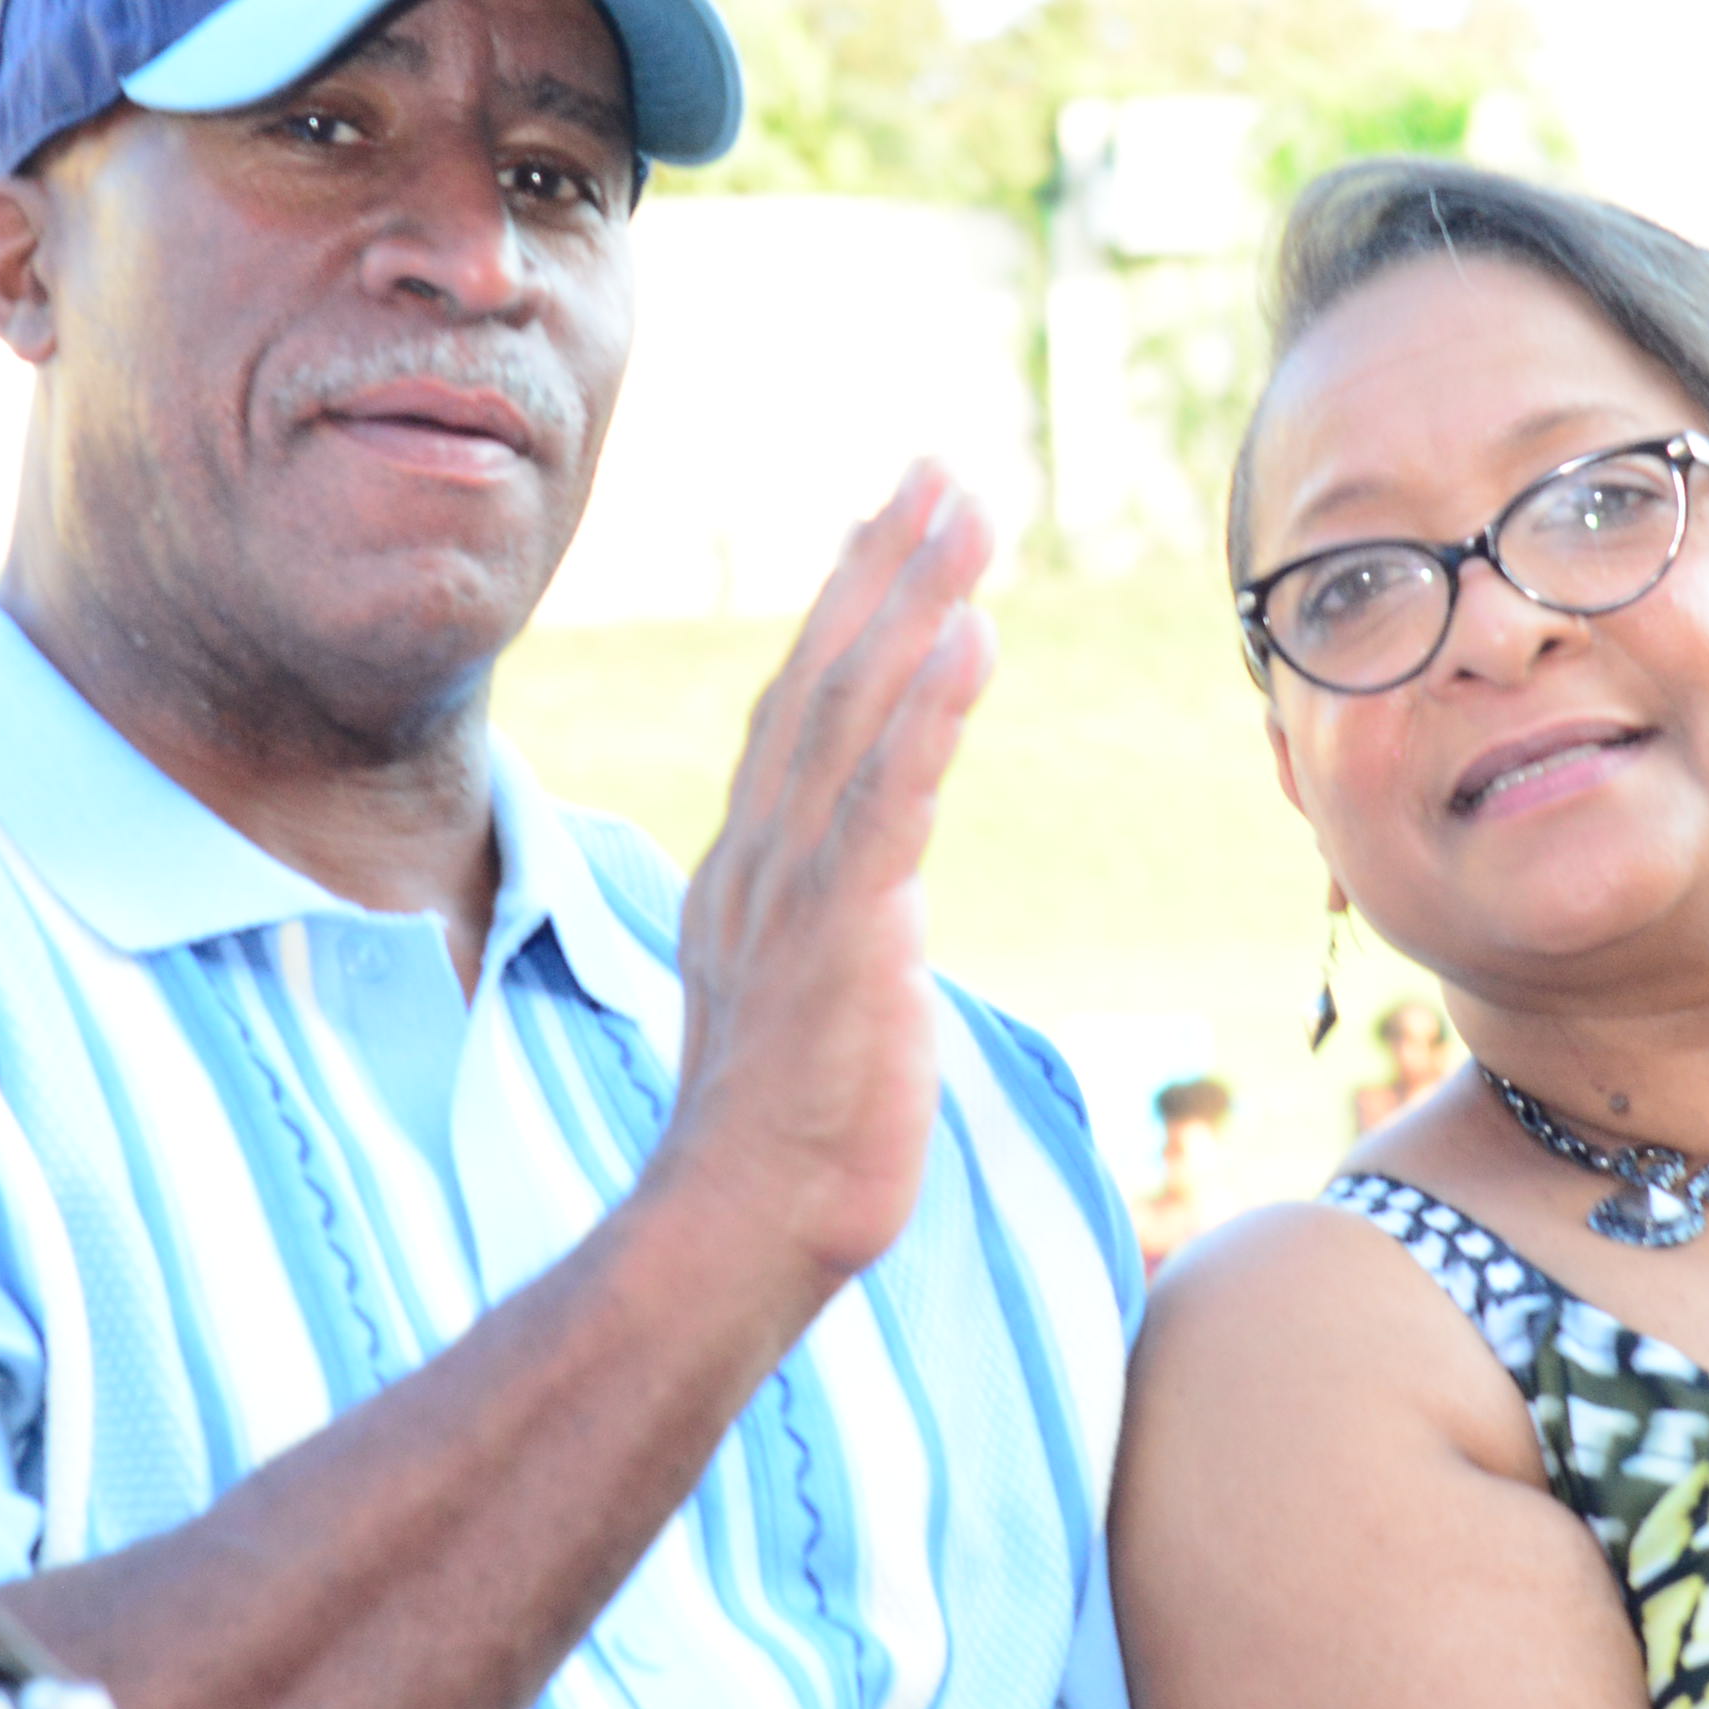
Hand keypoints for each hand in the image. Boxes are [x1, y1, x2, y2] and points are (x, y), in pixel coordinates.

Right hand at [649, 461, 998, 1292]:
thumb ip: (837, 936)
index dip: (848, 612)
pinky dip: (929, 708)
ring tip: (968, 515)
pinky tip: (972, 632)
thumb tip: (880, 910)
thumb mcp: (810, 1009)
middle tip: (943, 472)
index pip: (800, 713)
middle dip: (884, 568)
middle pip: (824, 680)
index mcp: (749, 875)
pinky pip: (889, 799)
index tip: (891, 526)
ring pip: (854, 713)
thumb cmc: (788, 1151)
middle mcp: (759, 859)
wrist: (736, 1235)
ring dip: (913, 603)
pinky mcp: (839, 934)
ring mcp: (793, 892)